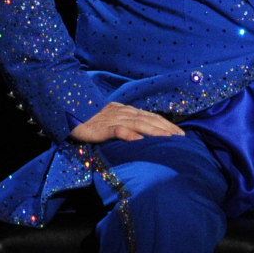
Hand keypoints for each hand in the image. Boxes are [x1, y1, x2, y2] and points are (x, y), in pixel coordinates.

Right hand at [70, 102, 184, 143]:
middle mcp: (125, 113)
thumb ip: (127, 123)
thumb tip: (143, 134)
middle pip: (151, 120)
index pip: (153, 117)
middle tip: (182, 138)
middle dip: (168, 129)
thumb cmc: (92, 117)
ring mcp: (115, 119)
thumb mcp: (113, 117)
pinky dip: (130, 135)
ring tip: (169, 139)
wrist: (71, 111)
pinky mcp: (103, 127)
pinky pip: (119, 131)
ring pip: (139, 124)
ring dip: (155, 131)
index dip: (167, 124)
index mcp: (128, 111)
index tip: (181, 134)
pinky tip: (140, 141)